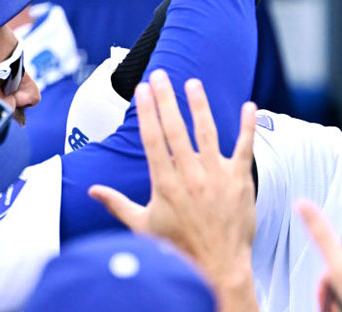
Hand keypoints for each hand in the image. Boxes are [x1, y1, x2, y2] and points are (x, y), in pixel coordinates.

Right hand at [88, 69, 257, 308]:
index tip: (142, 90)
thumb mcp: (143, 226)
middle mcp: (189, 175)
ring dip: (200, 105)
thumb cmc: (179, 247)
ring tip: (193, 83)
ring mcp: (216, 175)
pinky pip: (245, 147)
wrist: (218, 264)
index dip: (147, 112)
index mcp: (165, 183)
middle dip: (166, 100)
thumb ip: (118, 204)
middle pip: (175, 129)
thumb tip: (91, 190)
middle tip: (161, 75)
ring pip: (207, 132)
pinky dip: (247, 126)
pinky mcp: (240, 179)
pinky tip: (250, 105)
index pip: (153, 139)